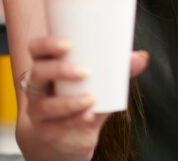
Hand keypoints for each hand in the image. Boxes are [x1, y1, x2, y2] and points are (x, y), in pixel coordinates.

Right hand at [20, 36, 148, 159]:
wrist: (71, 134)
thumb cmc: (84, 96)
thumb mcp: (100, 82)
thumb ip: (119, 70)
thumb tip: (141, 57)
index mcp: (47, 64)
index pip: (36, 48)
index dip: (47, 44)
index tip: (68, 44)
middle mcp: (37, 85)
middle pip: (38, 72)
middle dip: (59, 71)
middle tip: (85, 72)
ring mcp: (38, 109)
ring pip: (44, 104)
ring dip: (68, 102)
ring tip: (91, 99)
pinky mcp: (45, 130)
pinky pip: (54, 127)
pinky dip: (72, 121)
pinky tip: (87, 117)